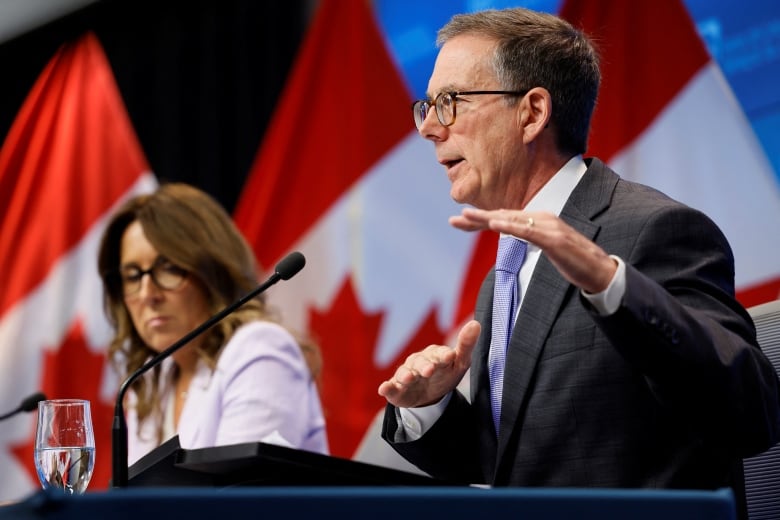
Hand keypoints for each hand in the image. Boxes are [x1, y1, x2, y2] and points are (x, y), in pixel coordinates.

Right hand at [378, 320, 480, 407]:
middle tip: (430, 370)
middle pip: (420, 362)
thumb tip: (476, 323)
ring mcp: (407, 375)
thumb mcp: (460, 362)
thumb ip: (466, 345)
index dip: (443, 355)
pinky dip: (387, 387)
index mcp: (435, 355)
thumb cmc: (446, 373)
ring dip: (406, 375)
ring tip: (409, 378)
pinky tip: (384, 388)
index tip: (449, 356)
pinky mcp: (397, 390)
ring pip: (404, 373)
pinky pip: (391, 387)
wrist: (431, 396)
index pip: (439, 353)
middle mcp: (418, 362)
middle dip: (424, 366)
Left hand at [450, 208, 616, 293]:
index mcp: (539, 221)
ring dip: (487, 218)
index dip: (481, 220)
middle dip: (477, 218)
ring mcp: (549, 227)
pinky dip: (510, 226)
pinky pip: (528, 231)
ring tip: (467, 216)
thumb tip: (516, 234)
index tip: (460, 222)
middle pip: (504, 216)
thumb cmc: (575, 261)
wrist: (600, 271)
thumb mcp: (548, 248)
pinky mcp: (554, 239)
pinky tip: (495, 224)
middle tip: (454, 219)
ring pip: (512, 220)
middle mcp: (542, 219)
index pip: (505, 218)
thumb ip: (532, 239)